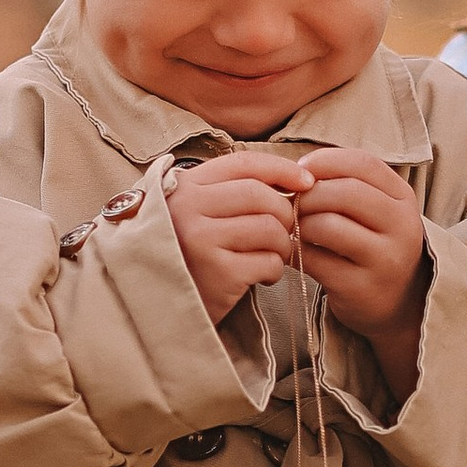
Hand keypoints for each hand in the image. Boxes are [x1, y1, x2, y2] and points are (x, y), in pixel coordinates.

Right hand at [167, 151, 304, 321]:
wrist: (159, 302)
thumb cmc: (187, 254)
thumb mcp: (196, 212)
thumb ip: (231, 191)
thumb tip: (296, 180)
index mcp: (186, 186)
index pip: (244, 163)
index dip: (282, 169)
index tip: (307, 181)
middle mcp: (188, 208)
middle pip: (262, 196)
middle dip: (285, 215)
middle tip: (283, 234)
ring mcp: (201, 240)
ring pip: (270, 229)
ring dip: (283, 246)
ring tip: (271, 257)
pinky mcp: (218, 273)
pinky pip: (268, 262)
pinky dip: (274, 270)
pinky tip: (261, 277)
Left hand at [294, 145, 428, 399]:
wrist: (400, 303)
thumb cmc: (375, 245)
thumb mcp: (376, 209)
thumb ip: (346, 183)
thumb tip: (295, 173)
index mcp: (403, 198)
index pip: (362, 163)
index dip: (324, 162)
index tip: (301, 173)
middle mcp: (401, 226)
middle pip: (343, 192)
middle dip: (308, 195)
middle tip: (292, 204)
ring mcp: (384, 259)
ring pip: (327, 225)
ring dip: (300, 224)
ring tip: (296, 229)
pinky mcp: (360, 288)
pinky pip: (315, 259)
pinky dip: (296, 252)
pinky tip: (295, 252)